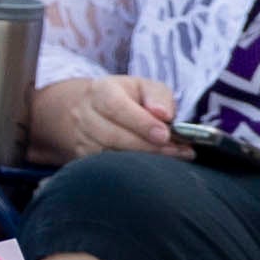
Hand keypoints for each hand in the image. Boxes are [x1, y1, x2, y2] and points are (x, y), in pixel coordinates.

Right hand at [30, 73, 175, 160]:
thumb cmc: (126, 97)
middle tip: (177, 151)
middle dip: (148, 147)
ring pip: (110, 156)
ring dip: (143, 161)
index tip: (164, 135)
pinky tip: (153, 168)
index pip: (117, 107)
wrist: (89, 109)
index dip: (141, 123)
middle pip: (113, 136)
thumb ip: (158, 97)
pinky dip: (133, 172)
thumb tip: (164, 115)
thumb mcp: (145, 87)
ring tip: (173, 160)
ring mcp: (81, 139)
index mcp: (101, 91)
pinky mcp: (83, 158)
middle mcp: (85, 115)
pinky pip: (106, 170)